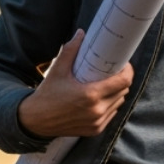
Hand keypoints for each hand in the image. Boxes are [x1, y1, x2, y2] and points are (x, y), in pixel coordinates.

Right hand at [16, 30, 133, 138]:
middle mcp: (97, 110)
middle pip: (123, 91)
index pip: (123, 81)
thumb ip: (70, 51)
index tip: (123, 64)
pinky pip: (112, 114)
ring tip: (108, 84)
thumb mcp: (57, 70)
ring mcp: (98, 122)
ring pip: (119, 102)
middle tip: (114, 72)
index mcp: (91, 95)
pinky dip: (110, 105)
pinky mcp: (96, 130)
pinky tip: (103, 98)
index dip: (128, 71)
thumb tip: (82, 33)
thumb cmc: (47, 94)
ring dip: (117, 93)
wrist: (35, 121)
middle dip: (121, 80)